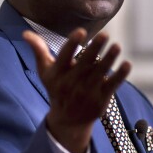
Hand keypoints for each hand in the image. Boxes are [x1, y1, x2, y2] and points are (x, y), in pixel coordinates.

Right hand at [23, 28, 130, 152]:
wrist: (68, 120)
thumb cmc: (57, 89)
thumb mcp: (45, 71)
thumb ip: (39, 51)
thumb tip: (25, 33)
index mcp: (58, 74)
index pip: (65, 56)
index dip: (72, 44)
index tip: (81, 31)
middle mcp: (72, 83)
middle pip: (85, 63)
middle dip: (95, 49)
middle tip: (105, 34)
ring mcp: (87, 92)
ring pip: (100, 73)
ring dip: (110, 59)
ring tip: (117, 46)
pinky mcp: (101, 99)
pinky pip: (112, 85)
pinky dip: (120, 75)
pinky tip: (127, 64)